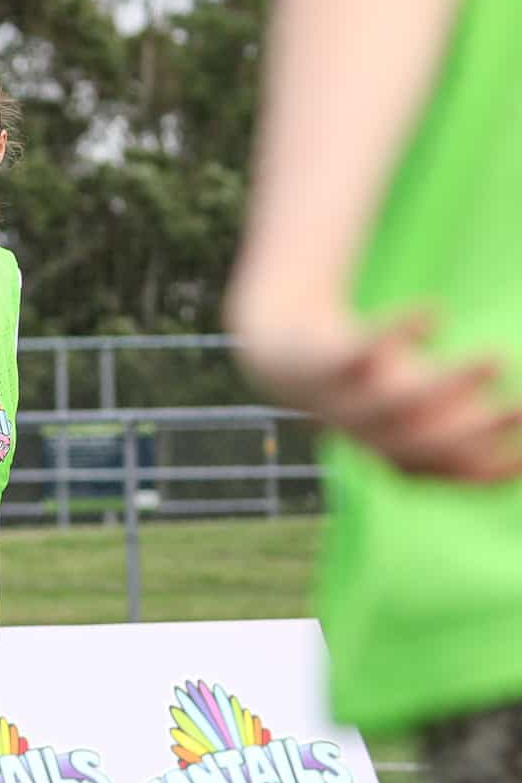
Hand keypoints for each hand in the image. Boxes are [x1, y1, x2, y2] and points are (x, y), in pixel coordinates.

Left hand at [239, 307, 521, 483]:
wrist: (284, 361)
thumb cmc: (371, 386)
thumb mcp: (423, 408)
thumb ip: (470, 426)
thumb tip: (519, 450)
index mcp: (402, 455)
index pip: (453, 472)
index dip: (494, 470)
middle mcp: (373, 437)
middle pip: (427, 444)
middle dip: (479, 430)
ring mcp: (347, 402)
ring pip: (399, 402)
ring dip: (451, 382)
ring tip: (499, 355)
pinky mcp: (326, 362)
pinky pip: (359, 352)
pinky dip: (397, 332)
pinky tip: (435, 311)